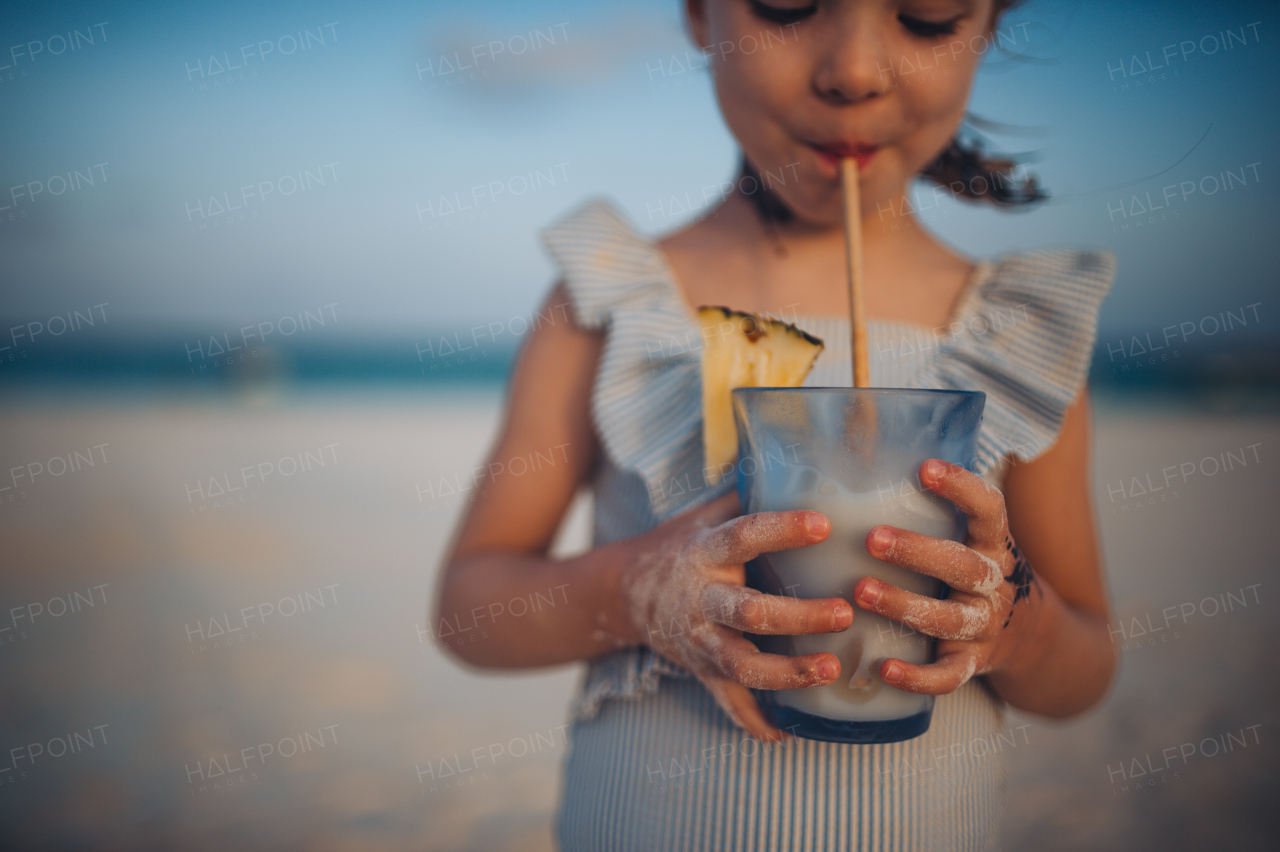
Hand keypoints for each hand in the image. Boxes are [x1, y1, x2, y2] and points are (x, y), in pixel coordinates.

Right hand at [620, 492, 853, 740]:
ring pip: (742, 664)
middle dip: (798, 616)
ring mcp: (700, 641)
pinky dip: (754, 721)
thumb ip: (746, 494)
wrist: (625, 593)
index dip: (782, 530)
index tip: (823, 523)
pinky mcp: (702, 671)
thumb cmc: (680, 545)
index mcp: (705, 552)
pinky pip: (728, 703)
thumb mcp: (704, 514)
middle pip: (749, 612)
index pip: (744, 536)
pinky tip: (786, 732)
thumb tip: (798, 457)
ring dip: (787, 672)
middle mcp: (701, 599)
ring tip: (831, 670)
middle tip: (844, 611)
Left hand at [855, 459, 1042, 694]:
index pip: (989, 508)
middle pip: (963, 566)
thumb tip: (864, 434)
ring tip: (861, 591)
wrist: (1030, 636)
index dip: (961, 486)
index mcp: (994, 542)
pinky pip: (948, 676)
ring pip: (950, 618)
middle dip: (917, 551)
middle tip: (872, 538)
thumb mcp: (969, 534)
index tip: (924, 467)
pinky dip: (918, 677)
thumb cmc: (973, 568)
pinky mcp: (971, 663)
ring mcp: (985, 626)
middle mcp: (993, 583)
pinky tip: (883, 668)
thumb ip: (931, 502)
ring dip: (905, 605)